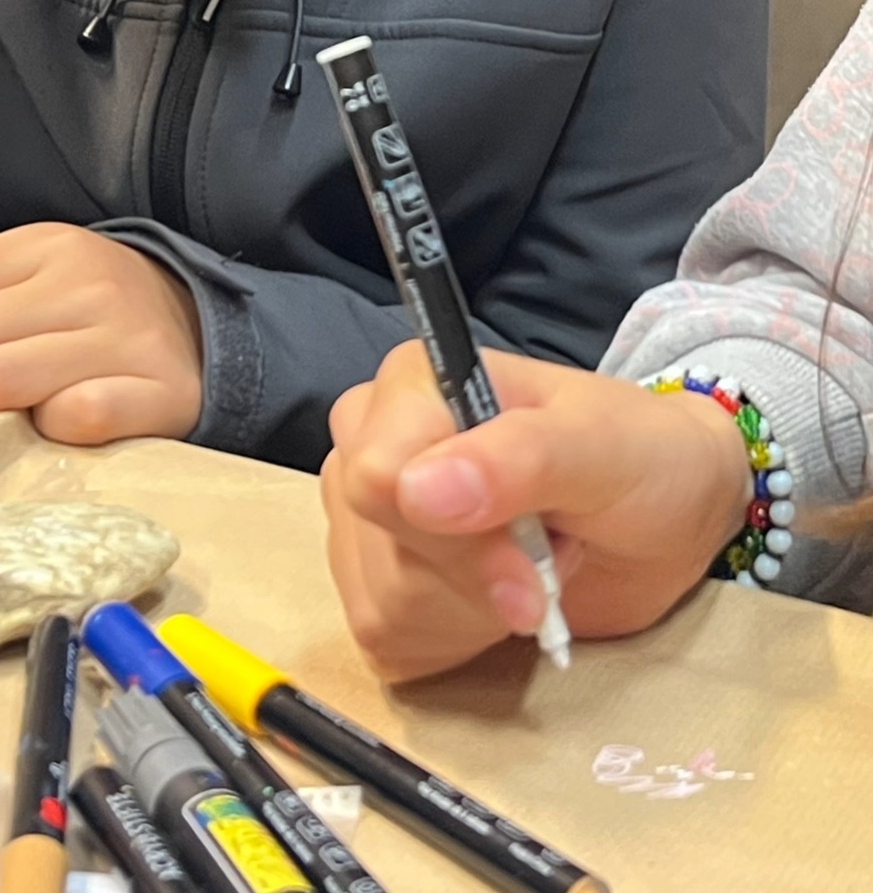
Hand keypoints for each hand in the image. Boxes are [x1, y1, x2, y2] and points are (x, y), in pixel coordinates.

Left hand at [0, 225, 202, 443]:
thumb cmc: (91, 319)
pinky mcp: (159, 392)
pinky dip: (54, 427)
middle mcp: (70, 284)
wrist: (216, 332)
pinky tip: (64, 424)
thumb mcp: (23, 289)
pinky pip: (76, 419)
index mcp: (29, 252)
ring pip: (0, 377)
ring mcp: (115, 337)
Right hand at [321, 341, 750, 680]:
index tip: (531, 561)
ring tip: (531, 565)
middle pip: (382, 550)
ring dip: (477, 613)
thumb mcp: (601, 448)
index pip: (378, 477)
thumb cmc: (637, 458)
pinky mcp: (377, 586)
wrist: (662, 515)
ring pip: (384, 607)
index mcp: (413, 384)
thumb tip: (418, 490)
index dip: (455, 537)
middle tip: (549, 556)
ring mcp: (365, 517)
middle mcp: (372, 441)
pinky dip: (459, 642)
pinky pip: (388, 644)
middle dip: (478, 578)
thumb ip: (517, 459)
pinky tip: (498, 603)